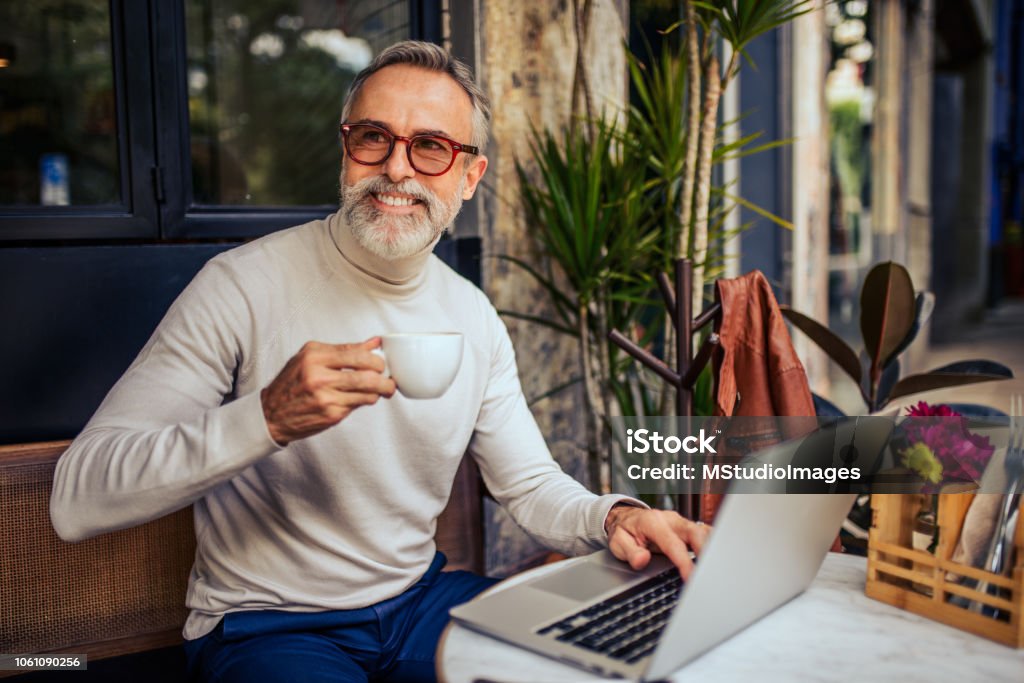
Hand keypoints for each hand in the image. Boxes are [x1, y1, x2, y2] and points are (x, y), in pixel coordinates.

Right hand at [261, 338, 395, 445]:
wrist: (271, 413)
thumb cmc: (292, 383)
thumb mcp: (311, 358)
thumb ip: (344, 350)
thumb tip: (374, 342)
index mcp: (314, 356)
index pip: (357, 354)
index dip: (376, 359)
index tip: (381, 363)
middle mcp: (319, 375)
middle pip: (367, 374)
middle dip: (384, 378)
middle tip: (388, 379)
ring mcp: (325, 396)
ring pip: (368, 392)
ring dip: (380, 392)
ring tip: (382, 390)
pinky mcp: (330, 413)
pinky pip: (358, 405)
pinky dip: (365, 401)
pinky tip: (362, 398)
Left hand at [604, 506, 709, 578]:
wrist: (626, 517)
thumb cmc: (624, 531)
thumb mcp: (618, 543)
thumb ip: (630, 552)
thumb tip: (642, 560)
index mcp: (653, 523)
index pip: (673, 544)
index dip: (684, 562)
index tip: (691, 578)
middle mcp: (670, 520)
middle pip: (696, 532)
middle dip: (706, 552)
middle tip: (712, 573)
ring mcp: (681, 522)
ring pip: (703, 532)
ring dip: (712, 548)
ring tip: (718, 569)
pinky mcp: (687, 527)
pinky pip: (704, 533)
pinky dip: (712, 545)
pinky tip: (718, 559)